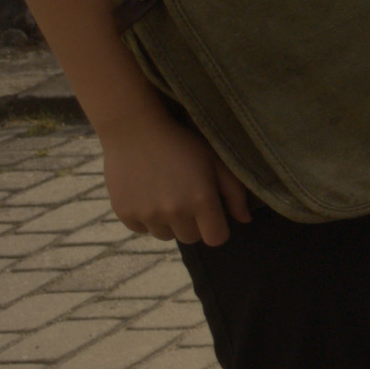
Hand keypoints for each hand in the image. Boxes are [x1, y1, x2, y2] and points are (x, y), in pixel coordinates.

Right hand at [99, 112, 248, 247]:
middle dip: (193, 224)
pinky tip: (148, 195)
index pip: (216, 238)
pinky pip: (142, 229)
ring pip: (166, 235)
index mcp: (201, 200)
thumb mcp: (215, 161)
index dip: (217, 228)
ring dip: (169, 223)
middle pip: (191, 238)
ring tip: (167, 196)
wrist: (135, 130)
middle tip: (187, 199)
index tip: (212, 215)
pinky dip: (147, 218)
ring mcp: (147, 214)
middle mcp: (174, 212)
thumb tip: (245, 219)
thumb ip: (234, 193)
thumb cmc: (183, 143)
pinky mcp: (124, 213)